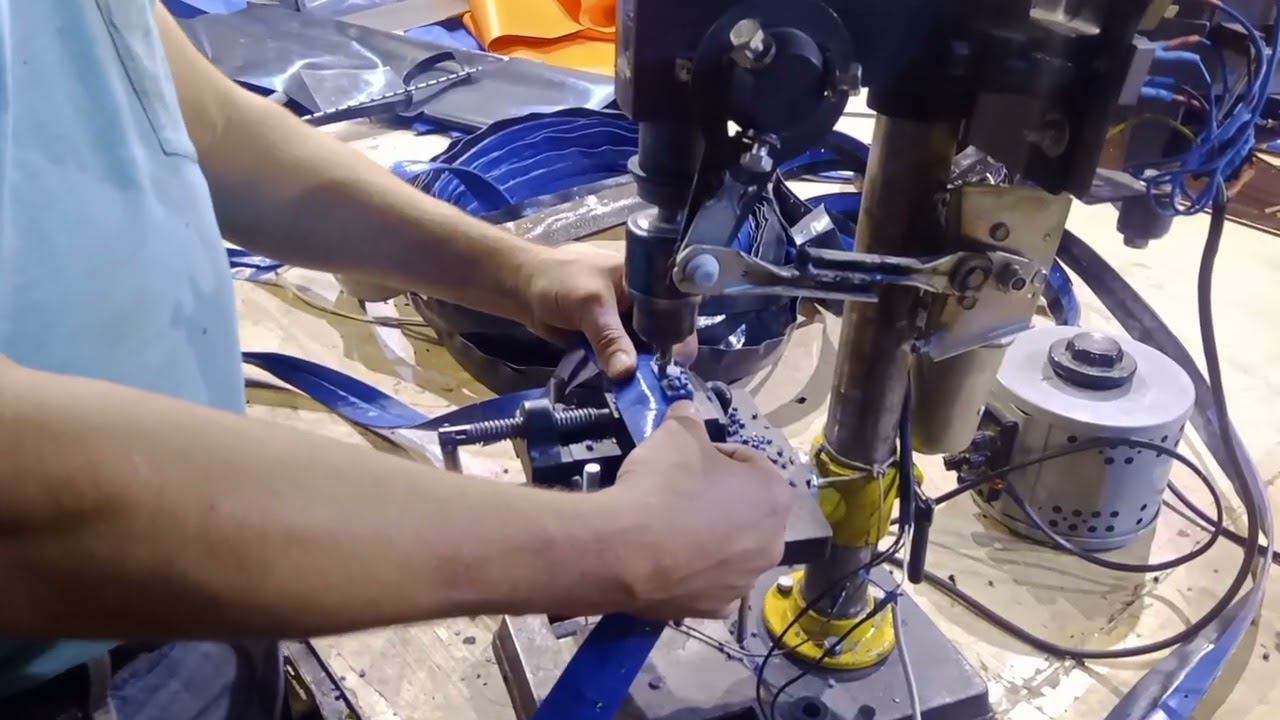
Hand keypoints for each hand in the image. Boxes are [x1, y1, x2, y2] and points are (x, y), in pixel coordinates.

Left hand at [520, 244, 695, 379]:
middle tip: (665, 385)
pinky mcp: (615, 333)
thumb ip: (609, 338)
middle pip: (666, 330)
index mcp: (649, 274)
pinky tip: (635, 386)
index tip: (677, 365)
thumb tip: (627, 373)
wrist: (523, 289)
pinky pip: (628, 353)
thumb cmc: (558, 281)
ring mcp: (630, 316)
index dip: (681, 335)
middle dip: (665, 356)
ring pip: (648, 345)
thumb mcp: (590, 305)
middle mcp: (646, 296)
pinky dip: (629, 367)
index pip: (677, 307)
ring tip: (651, 390)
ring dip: (647, 366)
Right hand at [602, 402, 791, 618]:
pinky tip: (669, 560)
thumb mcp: (676, 433)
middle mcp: (772, 542)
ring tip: (668, 526)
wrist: (625, 549)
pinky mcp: (716, 608)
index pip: (749, 462)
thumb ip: (689, 418)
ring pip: (730, 549)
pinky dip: (694, 572)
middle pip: (745, 509)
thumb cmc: (664, 485)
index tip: (688, 457)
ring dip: (709, 536)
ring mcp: (745, 580)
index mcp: (774, 495)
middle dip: (718, 498)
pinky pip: (709, 583)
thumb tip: (687, 410)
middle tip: (679, 490)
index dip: (716, 454)